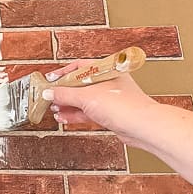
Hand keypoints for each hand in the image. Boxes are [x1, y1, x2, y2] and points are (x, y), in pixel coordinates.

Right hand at [43, 60, 157, 145]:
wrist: (142, 127)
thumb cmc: (124, 106)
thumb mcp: (86, 96)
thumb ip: (64, 94)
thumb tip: (50, 93)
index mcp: (105, 70)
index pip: (79, 67)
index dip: (62, 73)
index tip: (50, 80)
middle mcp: (108, 82)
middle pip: (80, 84)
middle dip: (63, 92)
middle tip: (50, 96)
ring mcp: (110, 99)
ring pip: (83, 100)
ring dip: (68, 105)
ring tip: (55, 109)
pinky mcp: (110, 114)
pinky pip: (88, 112)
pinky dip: (76, 115)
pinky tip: (65, 118)